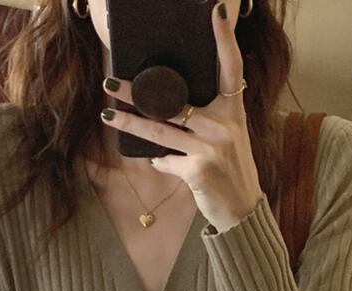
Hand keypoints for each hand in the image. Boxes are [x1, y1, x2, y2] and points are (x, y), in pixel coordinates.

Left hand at [100, 1, 263, 232]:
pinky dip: (160, 162)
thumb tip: (168, 112)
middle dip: (139, 93)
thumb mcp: (228, 139)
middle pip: (174, 101)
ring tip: (107, 115)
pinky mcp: (198, 171)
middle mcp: (223, 125)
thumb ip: (205, 122)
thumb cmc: (231, 171)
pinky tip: (158, 162)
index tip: (216, 12)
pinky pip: (166, 161)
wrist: (243, 209)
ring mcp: (210, 148)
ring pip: (160, 131)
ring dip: (130, 123)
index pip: (231, 69)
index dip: (224, 40)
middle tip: (111, 81)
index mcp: (233, 112)